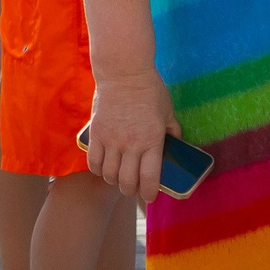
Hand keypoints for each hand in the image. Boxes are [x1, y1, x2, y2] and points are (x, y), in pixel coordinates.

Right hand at [85, 70, 175, 201]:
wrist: (123, 72)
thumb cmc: (150, 89)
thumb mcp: (168, 111)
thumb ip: (173, 130)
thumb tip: (176, 144)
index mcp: (152, 140)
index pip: (149, 178)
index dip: (149, 193)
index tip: (150, 197)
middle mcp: (131, 144)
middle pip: (127, 181)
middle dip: (130, 191)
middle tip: (133, 189)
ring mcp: (111, 139)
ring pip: (109, 174)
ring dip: (114, 181)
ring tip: (118, 178)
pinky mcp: (96, 132)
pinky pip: (93, 161)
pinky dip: (98, 170)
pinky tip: (103, 168)